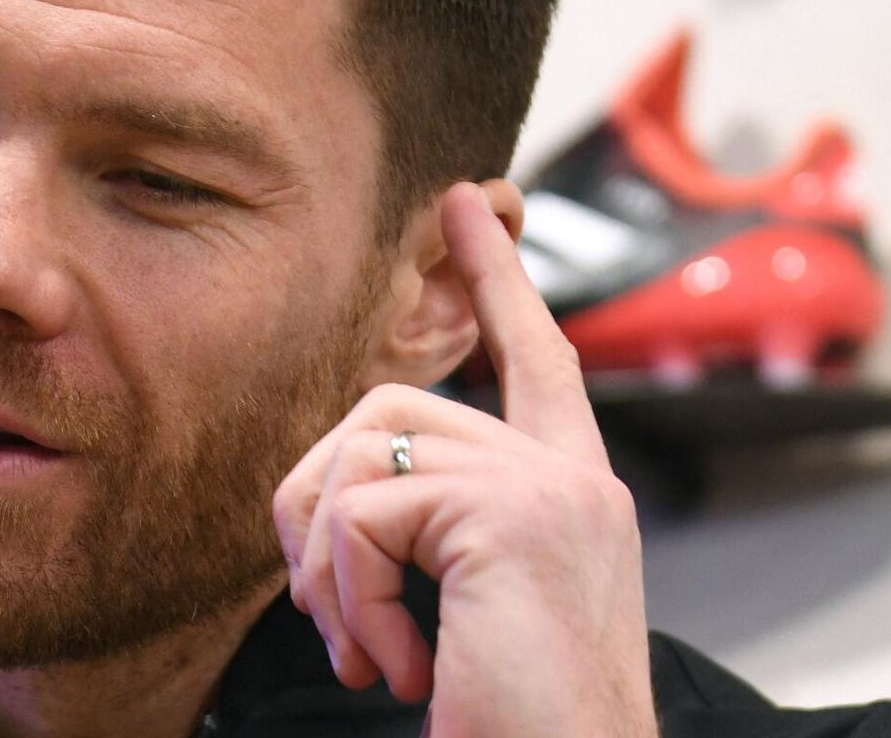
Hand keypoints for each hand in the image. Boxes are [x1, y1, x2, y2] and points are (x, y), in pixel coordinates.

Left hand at [273, 182, 654, 737]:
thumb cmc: (516, 723)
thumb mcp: (472, 613)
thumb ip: (437, 535)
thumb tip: (341, 496)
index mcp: (571, 500)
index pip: (536, 360)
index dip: (498, 278)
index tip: (464, 205)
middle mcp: (573, 480)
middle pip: (392, 409)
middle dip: (317, 500)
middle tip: (323, 608)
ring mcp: (549, 489)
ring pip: (362, 453)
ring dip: (328, 564)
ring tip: (362, 648)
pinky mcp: (510, 514)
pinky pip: (364, 514)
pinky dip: (351, 599)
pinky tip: (396, 668)